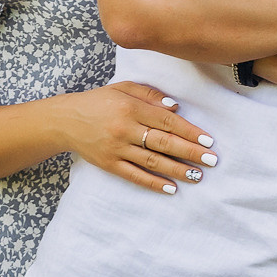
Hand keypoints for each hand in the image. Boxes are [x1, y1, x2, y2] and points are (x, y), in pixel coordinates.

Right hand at [48, 80, 216, 194]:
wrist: (65, 120)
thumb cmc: (99, 101)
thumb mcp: (123, 88)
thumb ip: (150, 95)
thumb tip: (176, 106)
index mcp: (130, 108)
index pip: (166, 121)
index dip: (188, 131)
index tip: (208, 140)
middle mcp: (124, 129)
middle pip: (163, 142)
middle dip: (190, 152)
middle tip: (212, 160)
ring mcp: (116, 148)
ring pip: (151, 161)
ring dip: (177, 170)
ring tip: (198, 175)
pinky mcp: (108, 164)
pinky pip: (134, 176)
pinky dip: (153, 183)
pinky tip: (170, 188)